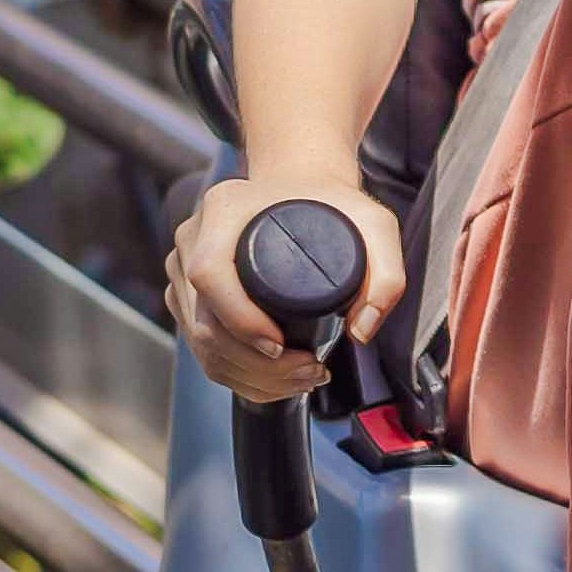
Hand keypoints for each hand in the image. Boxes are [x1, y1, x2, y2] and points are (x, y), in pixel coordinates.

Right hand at [168, 177, 404, 400]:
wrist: (302, 190)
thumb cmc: (333, 206)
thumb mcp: (374, 226)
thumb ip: (387, 275)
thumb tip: (360, 331)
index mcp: (223, 209)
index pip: (211, 273)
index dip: (240, 319)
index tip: (281, 345)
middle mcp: (193, 238)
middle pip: (204, 321)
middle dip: (255, 364)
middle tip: (308, 373)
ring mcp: (183, 268)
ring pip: (200, 344)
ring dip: (248, 376)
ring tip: (301, 380)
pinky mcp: (186, 295)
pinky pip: (200, 347)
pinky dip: (236, 374)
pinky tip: (274, 381)